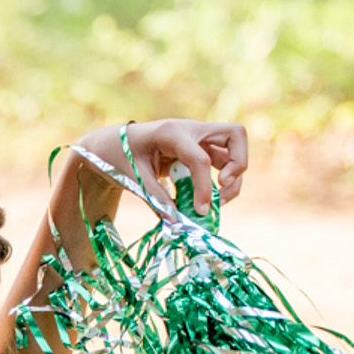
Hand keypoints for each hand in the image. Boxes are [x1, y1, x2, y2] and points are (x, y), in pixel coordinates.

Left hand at [67, 119, 249, 226]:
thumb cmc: (121, 157)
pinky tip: (209, 198)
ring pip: (234, 149)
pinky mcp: (200, 149)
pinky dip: (223, 180)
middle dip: (238, 163)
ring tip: (218, 201)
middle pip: (235, 134)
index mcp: (171, 132)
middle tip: (223, 186)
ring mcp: (199, 138)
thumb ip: (156, 198)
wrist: (114, 144)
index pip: (200, 159)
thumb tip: (177, 223)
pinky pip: (223, 161)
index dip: (204, 187)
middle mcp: (191, 130)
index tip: (200, 212)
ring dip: (234, 175)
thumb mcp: (134, 178)